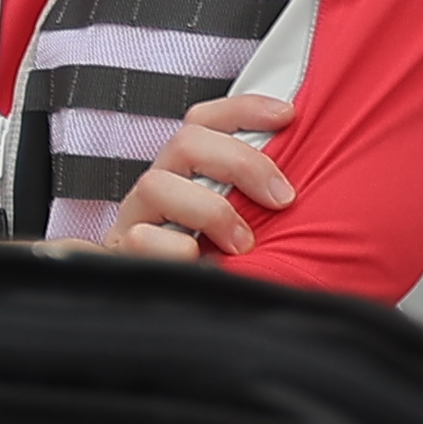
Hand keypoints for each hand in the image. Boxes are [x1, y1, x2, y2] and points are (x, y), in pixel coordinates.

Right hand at [108, 92, 298, 262]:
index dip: (243, 109)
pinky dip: (175, 250)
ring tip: (242, 244)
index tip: (287, 116)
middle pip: (184, 142)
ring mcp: (135, 221)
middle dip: (241, 163)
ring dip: (210, 211)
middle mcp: (158, 190)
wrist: (163, 313)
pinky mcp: (120, 255)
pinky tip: (200, 265)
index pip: (204, 121)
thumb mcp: (240, 229)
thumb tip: (302, 187)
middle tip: (280, 199)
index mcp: (185, 174)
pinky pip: (140, 240)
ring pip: (154, 185)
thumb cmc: (212, 269)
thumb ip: (260, 204)